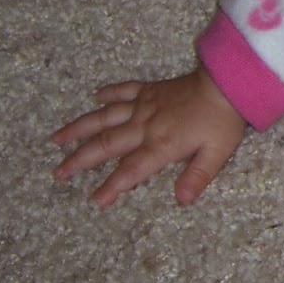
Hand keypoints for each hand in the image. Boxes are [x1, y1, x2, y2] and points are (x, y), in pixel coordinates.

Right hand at [52, 68, 246, 208]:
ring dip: (80, 128)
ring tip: (56, 139)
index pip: (130, 170)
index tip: (94, 201)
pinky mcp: (150, 89)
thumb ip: (197, 177)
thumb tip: (182, 200)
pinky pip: (124, 89)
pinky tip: (95, 96)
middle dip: (80, 160)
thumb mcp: (217, 153)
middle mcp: (145, 125)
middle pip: (106, 145)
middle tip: (58, 173)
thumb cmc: (223, 119)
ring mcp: (145, 105)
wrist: (227, 81)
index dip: (112, 187)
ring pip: (105, 117)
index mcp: (161, 144)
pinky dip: (109, 92)